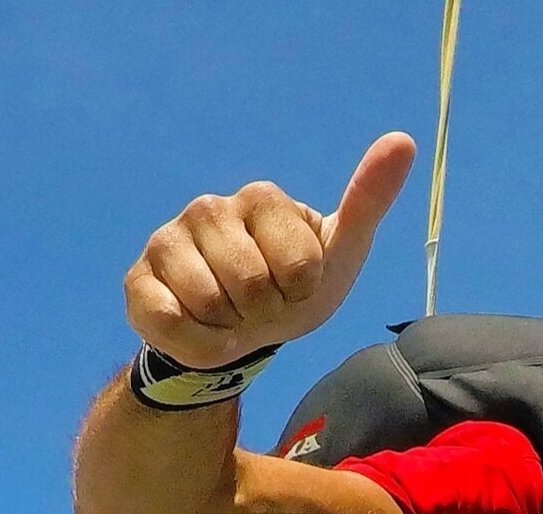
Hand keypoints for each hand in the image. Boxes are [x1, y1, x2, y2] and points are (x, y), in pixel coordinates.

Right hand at [124, 132, 415, 369]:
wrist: (240, 336)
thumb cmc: (294, 289)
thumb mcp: (340, 253)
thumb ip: (367, 200)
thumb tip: (405, 141)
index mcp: (262, 197)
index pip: (300, 265)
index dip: (302, 294)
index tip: (295, 288)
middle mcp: (209, 208)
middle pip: (253, 286)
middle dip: (266, 314)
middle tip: (261, 307)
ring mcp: (168, 240)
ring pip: (210, 304)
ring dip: (230, 329)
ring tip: (232, 316)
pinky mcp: (138, 280)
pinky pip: (170, 322)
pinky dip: (196, 343)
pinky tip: (199, 328)